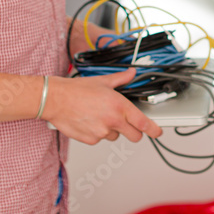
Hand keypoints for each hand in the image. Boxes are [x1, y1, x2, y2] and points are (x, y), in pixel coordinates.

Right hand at [42, 69, 162, 144]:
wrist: (55, 100)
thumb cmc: (76, 90)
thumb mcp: (103, 81)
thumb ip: (121, 79)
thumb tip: (131, 73)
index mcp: (119, 106)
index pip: (142, 122)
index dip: (153, 129)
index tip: (158, 131)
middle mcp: (112, 121)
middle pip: (134, 136)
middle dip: (133, 132)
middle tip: (126, 123)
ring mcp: (102, 132)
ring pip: (115, 136)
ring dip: (112, 129)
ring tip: (99, 115)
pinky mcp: (91, 140)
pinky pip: (100, 139)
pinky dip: (98, 132)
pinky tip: (90, 121)